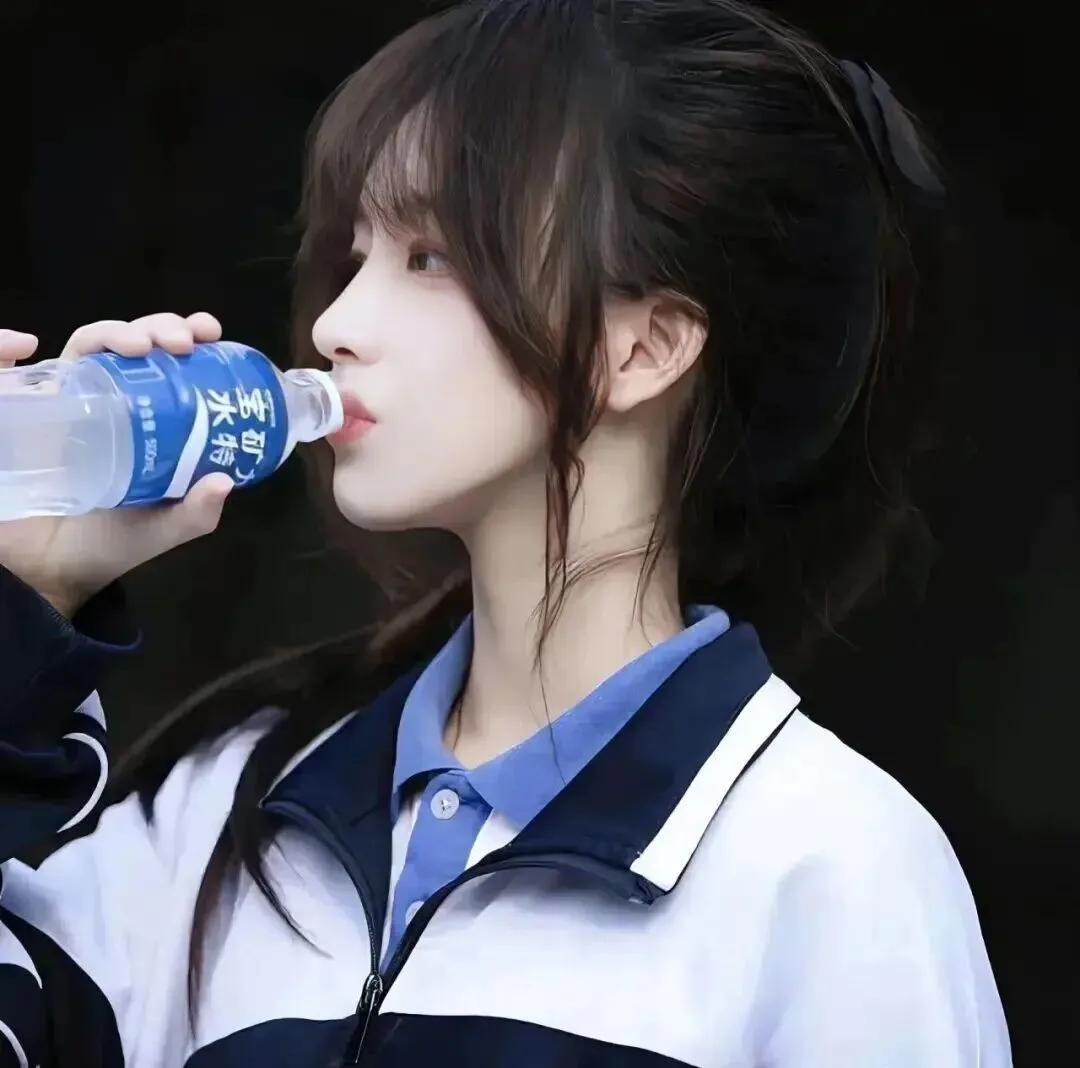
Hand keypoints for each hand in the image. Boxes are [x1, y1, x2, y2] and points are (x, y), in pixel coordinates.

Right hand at [0, 314, 233, 617]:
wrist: (51, 572)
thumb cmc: (109, 543)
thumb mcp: (162, 528)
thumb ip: (194, 512)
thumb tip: (224, 482)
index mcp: (147, 418)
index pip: (167, 363)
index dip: (186, 336)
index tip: (208, 331)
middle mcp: (109, 401)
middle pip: (130, 344)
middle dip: (156, 326)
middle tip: (181, 341)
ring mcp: (65, 403)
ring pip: (85, 346)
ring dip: (110, 331)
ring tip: (138, 345)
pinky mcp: (21, 412)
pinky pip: (9, 373)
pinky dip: (4, 349)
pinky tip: (25, 347)